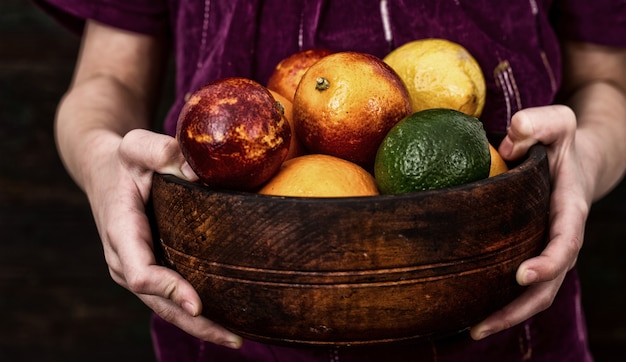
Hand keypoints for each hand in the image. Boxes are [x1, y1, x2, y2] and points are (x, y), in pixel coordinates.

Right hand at [87, 129, 242, 348]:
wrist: (102, 171)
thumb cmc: (123, 160)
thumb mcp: (136, 145)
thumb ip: (161, 151)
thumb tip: (200, 170)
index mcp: (120, 231)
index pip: (141, 271)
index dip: (169, 290)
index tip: (198, 304)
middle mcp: (123, 259)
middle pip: (158, 302)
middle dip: (195, 324)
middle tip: (234, 340)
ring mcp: (134, 269)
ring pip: (164, 307)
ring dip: (199, 326)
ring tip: (236, 339)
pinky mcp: (149, 268)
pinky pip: (169, 297)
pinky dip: (195, 313)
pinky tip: (226, 321)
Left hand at [470, 105, 589, 339]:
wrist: (574, 160)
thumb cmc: (561, 141)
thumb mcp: (558, 121)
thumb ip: (540, 122)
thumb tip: (510, 135)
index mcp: (569, 209)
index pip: (565, 243)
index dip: (548, 263)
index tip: (523, 275)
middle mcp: (559, 237)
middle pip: (547, 285)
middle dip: (517, 309)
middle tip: (480, 326)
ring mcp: (544, 249)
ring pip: (533, 294)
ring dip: (505, 315)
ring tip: (470, 331)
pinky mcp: (528, 251)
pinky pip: (515, 281)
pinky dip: (498, 299)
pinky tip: (466, 308)